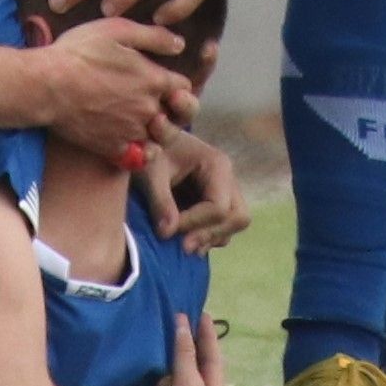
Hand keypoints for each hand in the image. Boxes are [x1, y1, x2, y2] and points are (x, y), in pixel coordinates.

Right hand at [32, 15, 199, 164]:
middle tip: (150, 101)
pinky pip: (138, 156)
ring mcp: (133, 131)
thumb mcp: (114, 31)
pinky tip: (126, 138)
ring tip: (137, 119)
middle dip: (170, 109)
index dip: (175, 83)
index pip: (184, 87)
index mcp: (154, 80)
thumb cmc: (77, 53)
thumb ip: (152, 37)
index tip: (162, 81)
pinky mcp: (115, 148)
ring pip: (159, 138)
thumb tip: (180, 44)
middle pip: (176, 116)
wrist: (44, 85)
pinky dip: (137, 150)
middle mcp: (150, 109)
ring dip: (154, 130)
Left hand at [136, 115, 248, 252]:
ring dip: (210, 237)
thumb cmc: (149, 149)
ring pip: (234, 224)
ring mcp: (226, 189)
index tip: (168, 232)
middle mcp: (228, 178)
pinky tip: (186, 240)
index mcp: (217, 165)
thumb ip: (160, 200)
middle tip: (183, 248)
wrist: (148, 137)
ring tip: (183, 247)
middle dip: (211, 234)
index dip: (195, 223)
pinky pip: (224, 224)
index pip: (218, 206)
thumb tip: (167, 233)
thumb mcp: (151, 171)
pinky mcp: (218, 198)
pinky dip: (208, 234)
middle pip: (238, 217)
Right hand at [146, 314, 227, 385]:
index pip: (212, 362)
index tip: (201, 312)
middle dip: (181, 350)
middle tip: (171, 323)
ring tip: (144, 343)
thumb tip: (182, 322)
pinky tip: (123, 375)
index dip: (208, 338)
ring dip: (156, 368)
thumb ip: (185, 357)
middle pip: (188, 374)